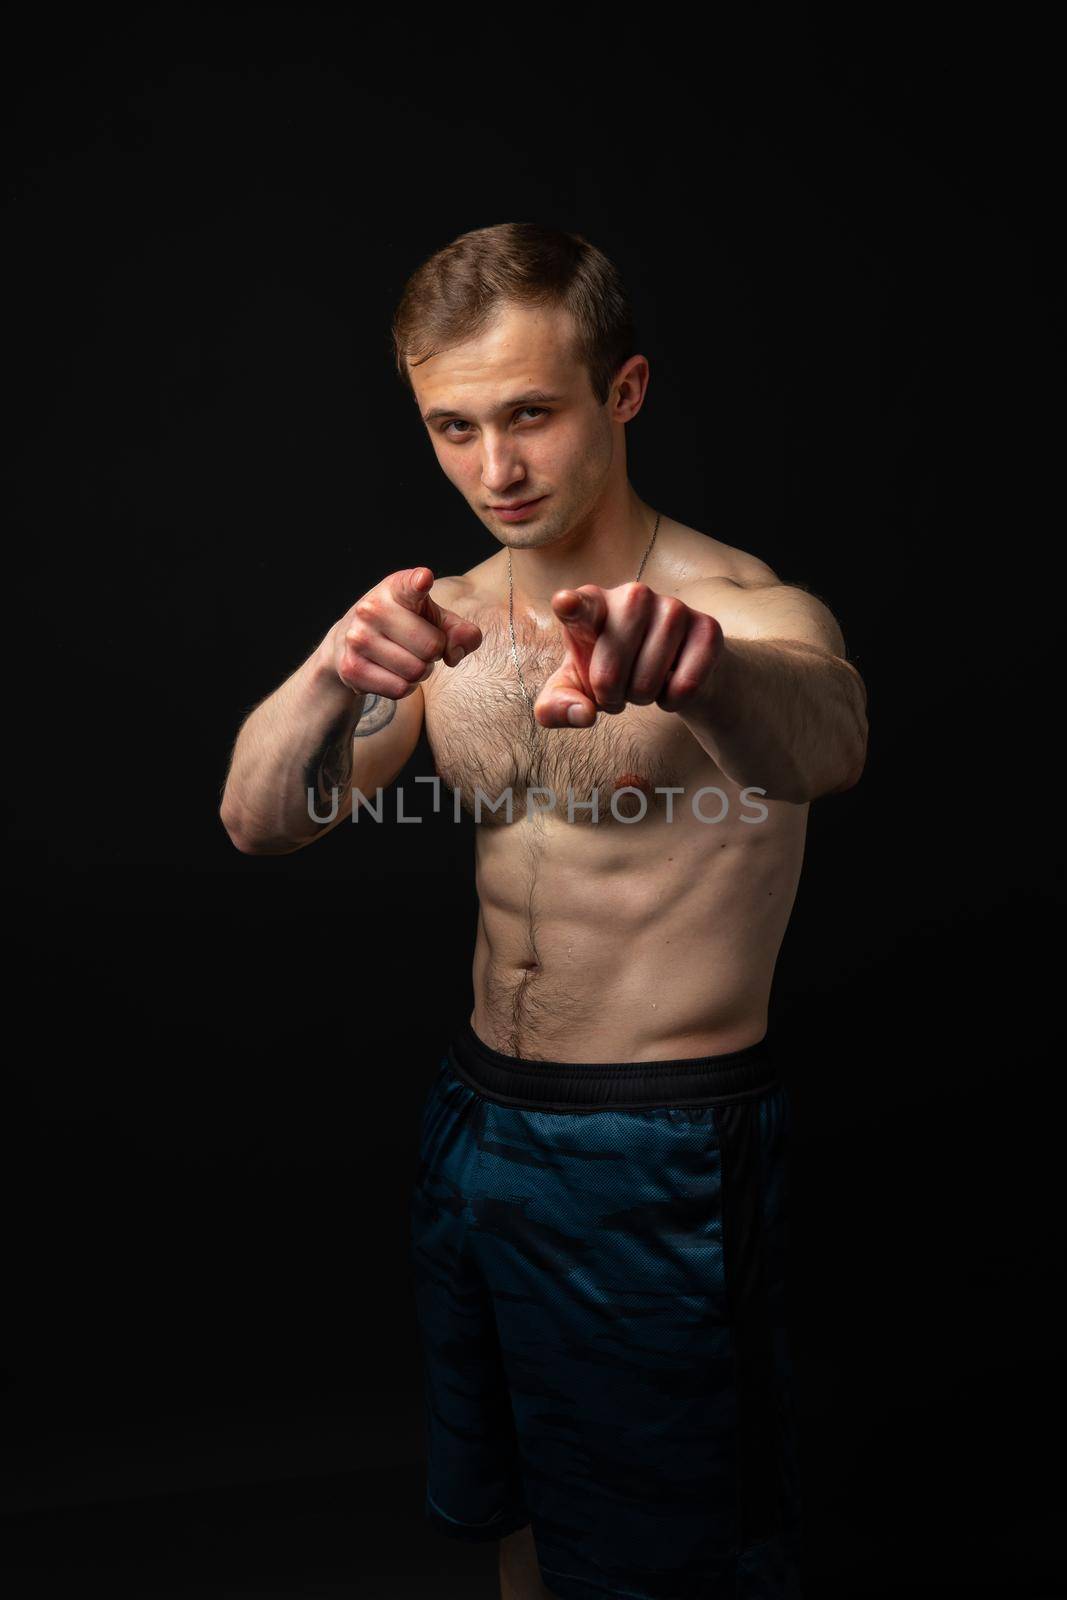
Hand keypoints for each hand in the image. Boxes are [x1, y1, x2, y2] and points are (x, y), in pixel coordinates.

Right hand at [329, 567, 482, 699]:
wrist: (349, 641)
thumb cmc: (404, 625)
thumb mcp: (434, 619)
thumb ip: (459, 631)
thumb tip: (455, 653)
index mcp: (396, 589)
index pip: (410, 585)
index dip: (419, 583)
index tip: (424, 579)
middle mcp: (371, 609)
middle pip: (431, 647)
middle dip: (434, 654)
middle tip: (419, 647)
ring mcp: (357, 638)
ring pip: (415, 671)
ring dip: (420, 672)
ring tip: (406, 659)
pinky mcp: (351, 668)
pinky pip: (399, 689)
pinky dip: (405, 687)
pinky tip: (393, 672)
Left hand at [534, 581, 722, 727]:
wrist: (669, 670)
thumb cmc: (609, 672)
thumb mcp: (574, 691)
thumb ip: (556, 707)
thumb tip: (583, 714)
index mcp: (592, 604)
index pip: (581, 605)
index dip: (572, 606)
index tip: (566, 604)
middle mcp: (632, 596)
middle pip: (611, 666)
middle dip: (609, 693)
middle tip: (614, 691)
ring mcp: (673, 607)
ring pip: (649, 678)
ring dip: (641, 697)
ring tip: (642, 684)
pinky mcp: (707, 627)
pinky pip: (686, 684)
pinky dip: (673, 700)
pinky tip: (670, 685)